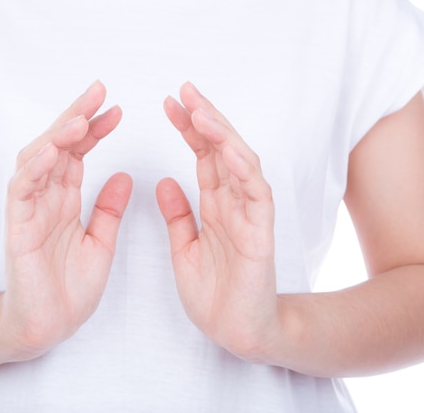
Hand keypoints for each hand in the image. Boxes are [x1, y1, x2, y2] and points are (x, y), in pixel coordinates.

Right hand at [0, 81, 132, 358]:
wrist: (47, 328)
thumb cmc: (70, 289)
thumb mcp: (101, 243)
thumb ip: (108, 210)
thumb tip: (126, 176)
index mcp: (65, 201)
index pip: (78, 154)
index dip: (95, 130)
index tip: (118, 111)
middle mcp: (45, 199)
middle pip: (57, 147)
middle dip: (76, 117)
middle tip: (99, 92)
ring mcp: (28, 211)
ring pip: (36, 161)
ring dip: (57, 137)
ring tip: (81, 118)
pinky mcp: (17, 229)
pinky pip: (21, 191)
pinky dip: (35, 169)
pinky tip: (51, 152)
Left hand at [157, 82, 278, 361]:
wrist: (236, 333)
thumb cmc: (214, 293)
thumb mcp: (184, 248)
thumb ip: (178, 215)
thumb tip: (163, 181)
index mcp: (215, 206)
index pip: (203, 157)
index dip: (188, 128)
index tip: (168, 104)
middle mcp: (234, 204)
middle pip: (221, 151)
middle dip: (204, 119)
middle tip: (184, 90)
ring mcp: (249, 216)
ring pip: (241, 164)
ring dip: (222, 136)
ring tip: (201, 110)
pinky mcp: (260, 235)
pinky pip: (256, 196)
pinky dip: (244, 171)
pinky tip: (229, 150)